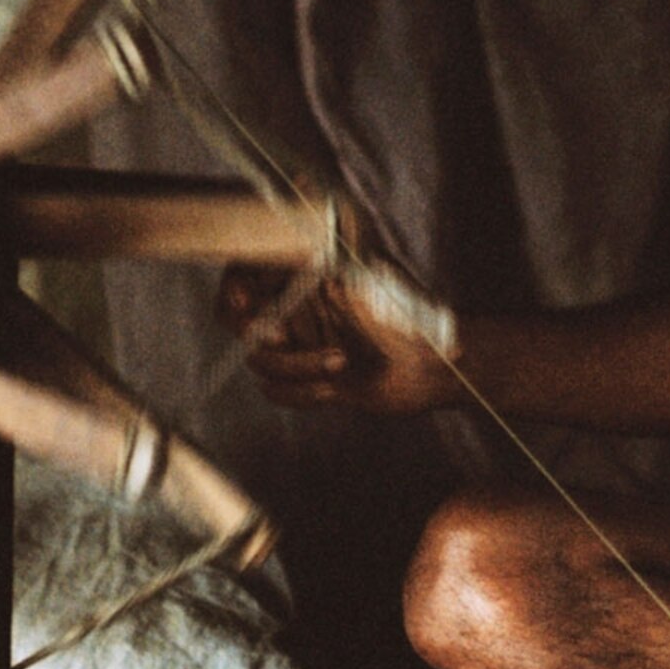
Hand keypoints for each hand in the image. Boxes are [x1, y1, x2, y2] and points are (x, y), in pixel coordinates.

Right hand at [218, 259, 464, 413]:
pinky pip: (276, 391)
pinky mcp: (310, 379)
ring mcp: (302, 344)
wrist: (435, 370)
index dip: (234, 288)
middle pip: (244, 322)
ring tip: (338, 365)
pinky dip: (298, 395)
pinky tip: (332, 393)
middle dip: (262, 335)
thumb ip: (336, 289)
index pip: (247, 273)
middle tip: (283, 340)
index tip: (242, 302)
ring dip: (295, 368)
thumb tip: (309, 280)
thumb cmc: (410, 325)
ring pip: (262, 361)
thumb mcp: (373, 297)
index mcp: (310, 278)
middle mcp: (300, 309)